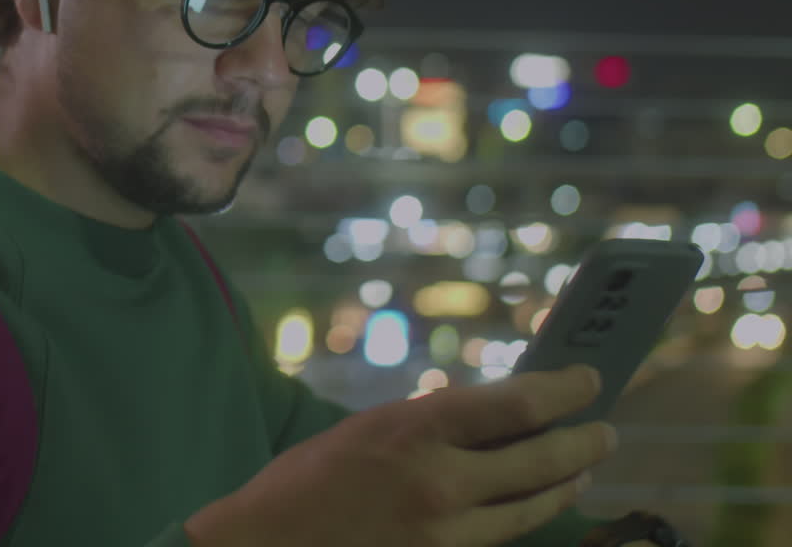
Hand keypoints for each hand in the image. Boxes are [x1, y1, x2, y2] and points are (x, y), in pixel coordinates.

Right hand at [185, 365, 618, 546]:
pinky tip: (532, 505)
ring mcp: (445, 533)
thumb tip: (492, 418)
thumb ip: (430, 425)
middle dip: (583, 443)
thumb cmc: (307, 481)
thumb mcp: (369, 429)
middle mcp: (441, 483)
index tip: (588, 380)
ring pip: (531, 508)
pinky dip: (524, 516)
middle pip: (541, 460)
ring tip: (581, 470)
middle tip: (605, 432)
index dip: (564, 390)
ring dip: (564, 485)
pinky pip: (499, 538)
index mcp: (417, 430)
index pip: (518, 406)